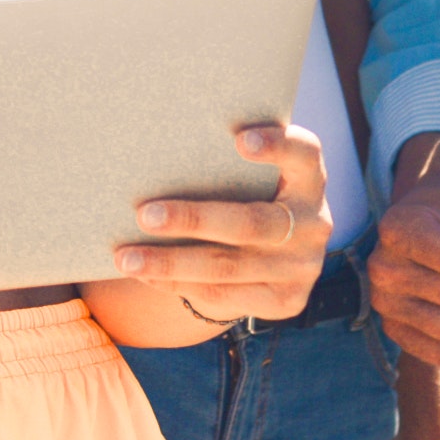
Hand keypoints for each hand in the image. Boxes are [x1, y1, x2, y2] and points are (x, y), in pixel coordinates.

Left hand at [117, 122, 327, 321]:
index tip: (238, 139)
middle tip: (143, 214)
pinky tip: (145, 274)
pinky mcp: (286, 300)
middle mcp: (314, 222)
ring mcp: (302, 266)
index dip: (276, 146)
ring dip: (170, 262)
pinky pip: (223, 295)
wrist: (275, 254)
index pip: (303, 153)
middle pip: (250, 222)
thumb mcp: (250, 175)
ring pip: (228, 266)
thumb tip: (150, 151)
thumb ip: (222, 161)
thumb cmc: (247, 193)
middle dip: (193, 219)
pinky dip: (177, 284)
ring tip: (125, 256)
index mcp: (309, 178)